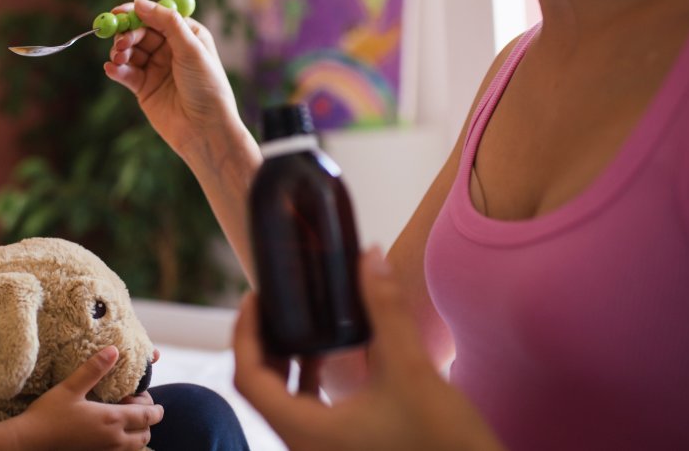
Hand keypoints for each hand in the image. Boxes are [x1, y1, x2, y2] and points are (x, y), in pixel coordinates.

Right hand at [12, 346, 162, 450]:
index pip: (147, 417)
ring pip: (134, 448)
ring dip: (137, 435)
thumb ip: (94, 369)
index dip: (155, 409)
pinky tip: (110, 433)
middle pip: (145, 434)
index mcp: (111, 420)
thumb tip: (114, 350)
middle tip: (135, 406)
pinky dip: (124, 445)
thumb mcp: (71, 387)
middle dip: (147, 422)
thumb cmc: (49, 414)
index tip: (152, 401)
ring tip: (124, 419)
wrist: (30, 442)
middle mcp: (113, 440)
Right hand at [103, 0, 243, 162]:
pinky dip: (116, 69)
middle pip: (140, 32)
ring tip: (119, 58)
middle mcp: (170, 49)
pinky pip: (125, 73)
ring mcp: (156, 68)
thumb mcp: (191, 49)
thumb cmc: (207, 87)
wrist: (206, 130)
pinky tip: (112, 69)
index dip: (137, 12)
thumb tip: (139, 2)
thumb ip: (167, 23)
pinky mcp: (144, 88)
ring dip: (120, 51)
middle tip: (121, 43)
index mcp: (187, 35)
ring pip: (130, 51)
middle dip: (127, 34)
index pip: (157, 16)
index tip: (118, 12)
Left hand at [232, 248, 505, 450]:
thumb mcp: (411, 372)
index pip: (247, 377)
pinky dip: (309, 381)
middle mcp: (304, 448)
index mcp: (305, 432)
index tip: (256, 296)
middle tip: (276, 301)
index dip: (244, 332)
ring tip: (300, 320)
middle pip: (260, 389)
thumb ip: (386, 311)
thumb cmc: (444, 446)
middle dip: (264, 342)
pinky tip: (332, 356)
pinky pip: (309, 413)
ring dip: (287, 361)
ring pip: (285, 403)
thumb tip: (370, 256)